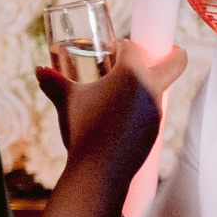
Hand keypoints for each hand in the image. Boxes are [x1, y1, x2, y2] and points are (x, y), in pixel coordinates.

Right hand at [36, 38, 186, 167]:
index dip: (121, 46)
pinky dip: (141, 109)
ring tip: (123, 91)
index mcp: (132, 73)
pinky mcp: (155, 130)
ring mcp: (157, 111)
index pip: (132, 48)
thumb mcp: (66, 101)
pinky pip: (152, 112)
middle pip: (176, 63)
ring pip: (160, 90)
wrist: (98, 170)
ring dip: (148, 85)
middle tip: (165, 51)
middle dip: (175, 53)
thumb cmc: (83, 129)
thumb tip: (39, 70)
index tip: (113, 49)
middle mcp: (151, 89)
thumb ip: (53, 82)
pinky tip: (122, 117)